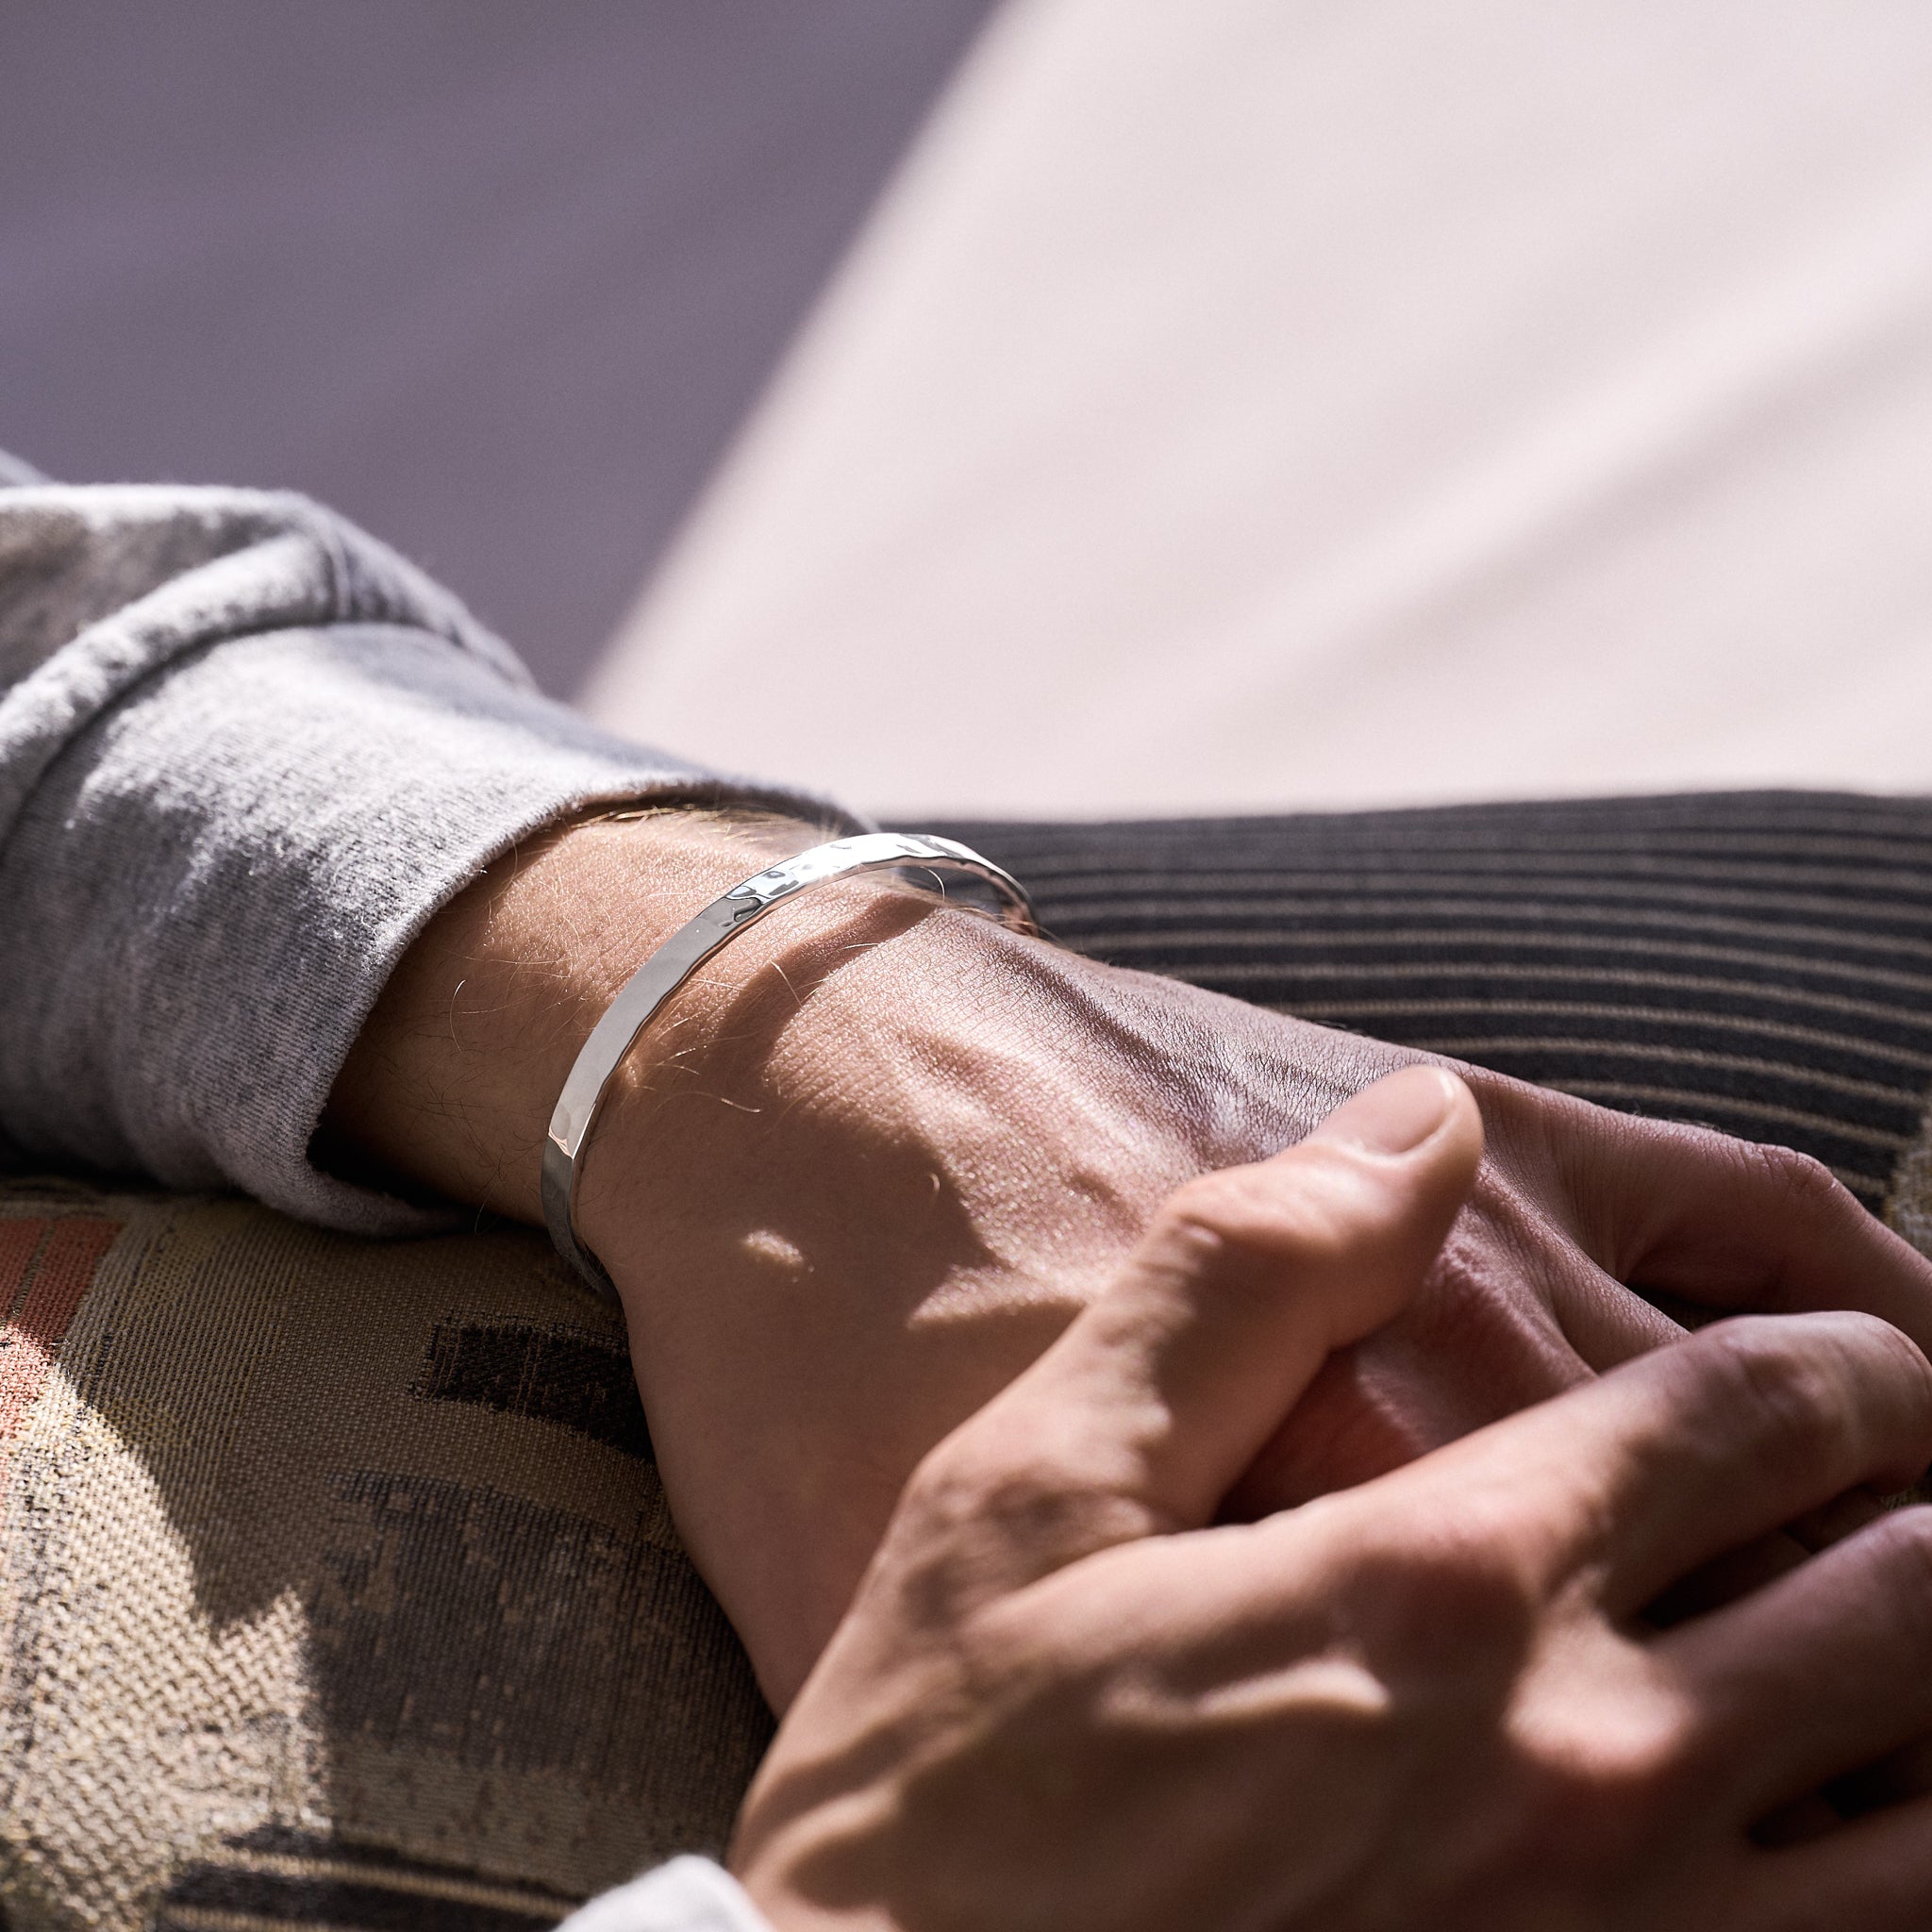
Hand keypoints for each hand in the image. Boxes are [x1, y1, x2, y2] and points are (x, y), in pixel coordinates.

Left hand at [329, 812, 1931, 1702]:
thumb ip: (1142, 1721)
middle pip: (1796, 1595)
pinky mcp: (1490, 1128)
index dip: (1802, 1788)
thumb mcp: (953, 1631)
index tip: (1831, 1804)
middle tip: (1884, 1688)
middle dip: (1873, 1649)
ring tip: (1911, 1537)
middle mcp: (1480, 1440)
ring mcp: (1507, 1257)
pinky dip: (1840, 1266)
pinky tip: (1889, 1323)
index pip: (1681, 1727)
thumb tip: (1291, 1811)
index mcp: (1366, 1586)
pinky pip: (1743, 1199)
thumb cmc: (831, 1365)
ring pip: (1798, 1410)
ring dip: (1889, 1491)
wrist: (812, 1104)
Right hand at [733, 1069, 1931, 1931]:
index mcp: (1439, 1584)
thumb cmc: (944, 1778)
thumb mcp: (1036, 1483)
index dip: (1841, 1367)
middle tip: (1910, 1478)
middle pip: (1905, 1605)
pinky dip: (1891, 1885)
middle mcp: (1573, 1774)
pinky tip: (1852, 1845)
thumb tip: (1415, 1124)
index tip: (1854, 1363)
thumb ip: (1238, 1278)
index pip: (1746, 1419)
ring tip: (1903, 1651)